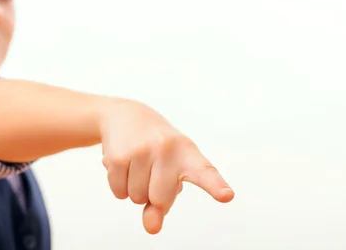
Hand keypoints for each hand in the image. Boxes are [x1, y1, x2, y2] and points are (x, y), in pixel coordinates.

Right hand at [99, 99, 233, 233]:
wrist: (125, 116)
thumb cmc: (156, 151)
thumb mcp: (168, 172)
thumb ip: (163, 204)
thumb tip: (152, 228)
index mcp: (188, 154)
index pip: (205, 173)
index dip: (215, 186)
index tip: (226, 196)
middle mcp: (167, 149)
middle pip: (159, 200)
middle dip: (151, 195)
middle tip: (151, 170)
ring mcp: (142, 150)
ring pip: (136, 198)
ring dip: (134, 189)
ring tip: (137, 164)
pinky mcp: (119, 156)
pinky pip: (119, 192)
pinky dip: (119, 186)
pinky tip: (124, 164)